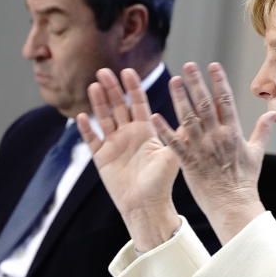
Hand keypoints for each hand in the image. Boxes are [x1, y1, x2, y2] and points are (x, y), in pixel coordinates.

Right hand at [78, 68, 180, 250]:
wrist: (146, 205)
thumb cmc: (162, 182)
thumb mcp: (172, 156)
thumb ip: (179, 136)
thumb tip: (194, 118)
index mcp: (146, 130)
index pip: (138, 103)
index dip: (133, 87)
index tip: (128, 71)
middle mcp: (128, 134)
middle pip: (118, 106)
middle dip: (112, 88)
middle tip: (104, 70)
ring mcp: (114, 144)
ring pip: (104, 118)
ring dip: (99, 102)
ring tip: (94, 85)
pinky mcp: (101, 157)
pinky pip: (92, 140)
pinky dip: (87, 129)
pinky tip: (82, 115)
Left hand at [152, 62, 274, 243]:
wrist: (233, 205)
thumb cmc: (245, 181)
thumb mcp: (256, 153)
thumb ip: (262, 131)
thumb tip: (272, 114)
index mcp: (233, 133)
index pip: (226, 100)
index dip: (219, 81)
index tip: (212, 65)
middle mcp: (217, 137)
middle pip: (205, 104)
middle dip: (196, 83)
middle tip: (188, 65)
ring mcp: (201, 149)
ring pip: (188, 118)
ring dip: (180, 98)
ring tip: (173, 80)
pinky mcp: (188, 162)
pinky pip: (174, 143)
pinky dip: (164, 129)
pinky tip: (154, 116)